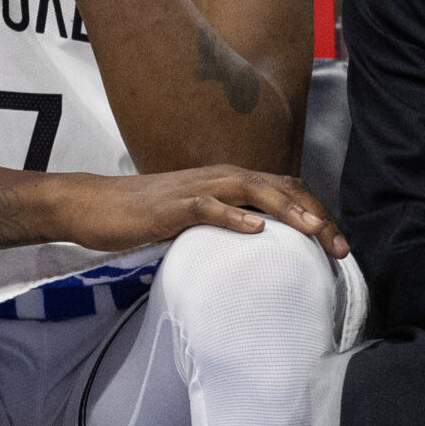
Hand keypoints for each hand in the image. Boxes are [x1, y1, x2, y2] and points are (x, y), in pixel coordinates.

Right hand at [43, 166, 347, 258]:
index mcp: (222, 182)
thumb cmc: (136, 215)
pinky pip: (206, 206)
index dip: (315, 212)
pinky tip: (255, 229)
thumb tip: (254, 247)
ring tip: (312, 231)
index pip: (282, 188)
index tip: (335, 246)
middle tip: (337, 247)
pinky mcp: (168, 206)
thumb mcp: (189, 219)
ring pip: (249, 189)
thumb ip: (221, 224)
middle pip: (277, 186)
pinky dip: (232, 215)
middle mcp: (213, 178)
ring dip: (284, 209)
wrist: (88, 205)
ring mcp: (191, 189)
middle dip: (313, 214)